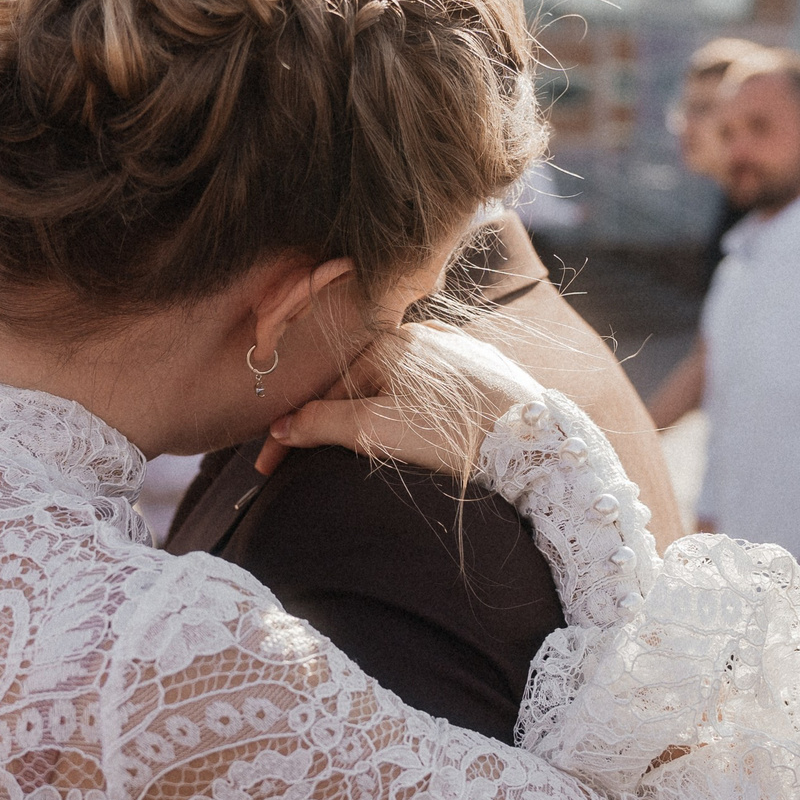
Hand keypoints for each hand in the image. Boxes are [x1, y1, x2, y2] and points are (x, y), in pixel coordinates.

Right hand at [263, 324, 541, 479]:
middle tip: (312, 460)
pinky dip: (415, 409)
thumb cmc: (449, 433)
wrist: (529, 442)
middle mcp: (422, 334)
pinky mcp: (488, 369)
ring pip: (399, 384)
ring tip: (368, 451)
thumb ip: (321, 424)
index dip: (294, 431)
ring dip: (375, 414)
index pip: (325, 390)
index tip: (270, 466)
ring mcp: (459, 348)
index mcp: (388, 341)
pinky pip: (435, 387)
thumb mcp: (373, 431)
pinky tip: (418, 431)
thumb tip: (281, 427)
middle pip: (361, 384)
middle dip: (333, 421)